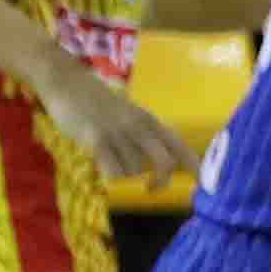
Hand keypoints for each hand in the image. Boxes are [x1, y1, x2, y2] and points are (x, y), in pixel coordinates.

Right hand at [46, 70, 196, 190]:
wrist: (66, 82)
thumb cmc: (97, 101)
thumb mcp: (128, 113)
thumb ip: (143, 133)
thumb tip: (158, 159)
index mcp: (149, 120)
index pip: (178, 144)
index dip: (193, 165)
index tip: (203, 183)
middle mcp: (139, 127)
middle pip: (164, 162)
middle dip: (161, 181)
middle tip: (151, 189)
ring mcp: (118, 133)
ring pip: (135, 170)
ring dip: (126, 177)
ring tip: (111, 164)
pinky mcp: (96, 140)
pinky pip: (112, 171)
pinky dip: (112, 178)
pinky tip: (102, 169)